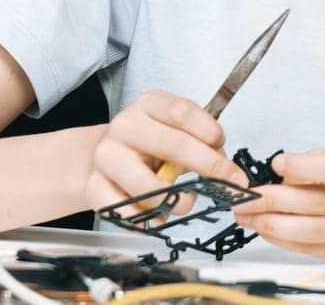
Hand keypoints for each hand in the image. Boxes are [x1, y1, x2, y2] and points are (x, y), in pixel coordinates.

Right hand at [86, 89, 246, 217]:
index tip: (223, 145)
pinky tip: (161, 215)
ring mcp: (106, 157)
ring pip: (149, 186)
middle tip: (231, 181)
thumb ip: (200, 142)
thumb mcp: (174, 130)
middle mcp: (124, 126)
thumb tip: (225, 167)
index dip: (208, 129)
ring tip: (187, 201)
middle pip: (172, 145)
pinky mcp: (94, 187)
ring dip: (178, 201)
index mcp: (148, 105)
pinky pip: (128, 212)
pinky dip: (151, 220)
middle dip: (208, 166)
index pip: (181, 111)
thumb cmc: (150, 144)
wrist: (104, 157)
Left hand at [231, 149, 324, 261]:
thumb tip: (286, 169)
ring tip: (248, 215)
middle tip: (246, 196)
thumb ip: (323, 161)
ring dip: (272, 224)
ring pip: (312, 231)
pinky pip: (315, 249)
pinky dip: (286, 241)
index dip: (304, 168)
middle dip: (273, 200)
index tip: (277, 163)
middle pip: (317, 203)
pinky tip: (268, 231)